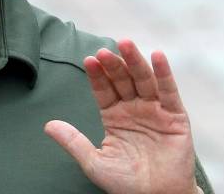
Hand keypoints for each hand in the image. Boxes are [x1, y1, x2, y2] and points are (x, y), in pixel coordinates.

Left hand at [44, 39, 197, 193]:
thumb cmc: (125, 184)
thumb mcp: (94, 162)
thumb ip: (73, 141)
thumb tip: (47, 125)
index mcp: (114, 116)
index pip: (104, 89)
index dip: (97, 75)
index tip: (88, 60)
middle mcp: (134, 109)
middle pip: (123, 80)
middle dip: (113, 64)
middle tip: (104, 51)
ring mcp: (155, 110)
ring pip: (144, 80)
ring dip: (135, 61)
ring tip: (126, 44)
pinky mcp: (176, 117)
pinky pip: (169, 91)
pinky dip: (164, 73)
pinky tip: (158, 56)